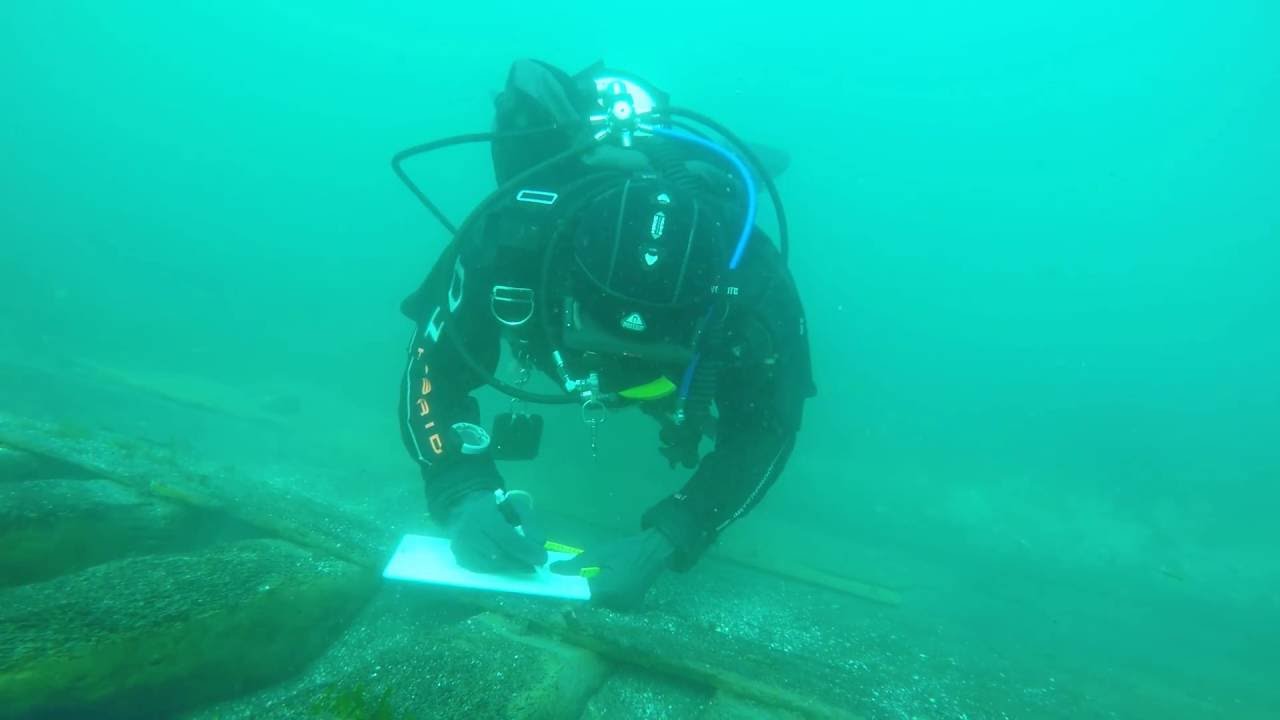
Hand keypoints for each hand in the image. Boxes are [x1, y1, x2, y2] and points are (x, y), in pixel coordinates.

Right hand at [447, 491, 547, 572]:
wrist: (464, 507)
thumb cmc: (494, 506)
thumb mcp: (515, 505)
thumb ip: (529, 521)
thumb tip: (539, 543)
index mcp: (481, 513)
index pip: (506, 537)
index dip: (525, 550)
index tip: (542, 558)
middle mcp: (467, 531)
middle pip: (498, 555)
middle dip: (520, 562)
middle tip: (536, 564)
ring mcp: (460, 547)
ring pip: (490, 565)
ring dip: (511, 568)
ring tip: (525, 565)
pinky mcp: (460, 558)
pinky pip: (483, 570)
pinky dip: (499, 569)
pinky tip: (509, 565)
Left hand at [550, 528, 675, 609]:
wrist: (655, 551)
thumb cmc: (627, 550)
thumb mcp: (599, 553)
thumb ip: (575, 564)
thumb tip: (553, 569)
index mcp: (608, 591)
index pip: (581, 600)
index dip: (571, 595)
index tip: (564, 589)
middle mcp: (617, 604)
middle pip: (592, 604)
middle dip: (585, 593)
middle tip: (584, 578)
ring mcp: (626, 606)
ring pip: (603, 604)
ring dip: (598, 594)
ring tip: (599, 578)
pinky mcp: (632, 605)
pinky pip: (614, 603)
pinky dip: (609, 595)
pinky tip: (610, 582)